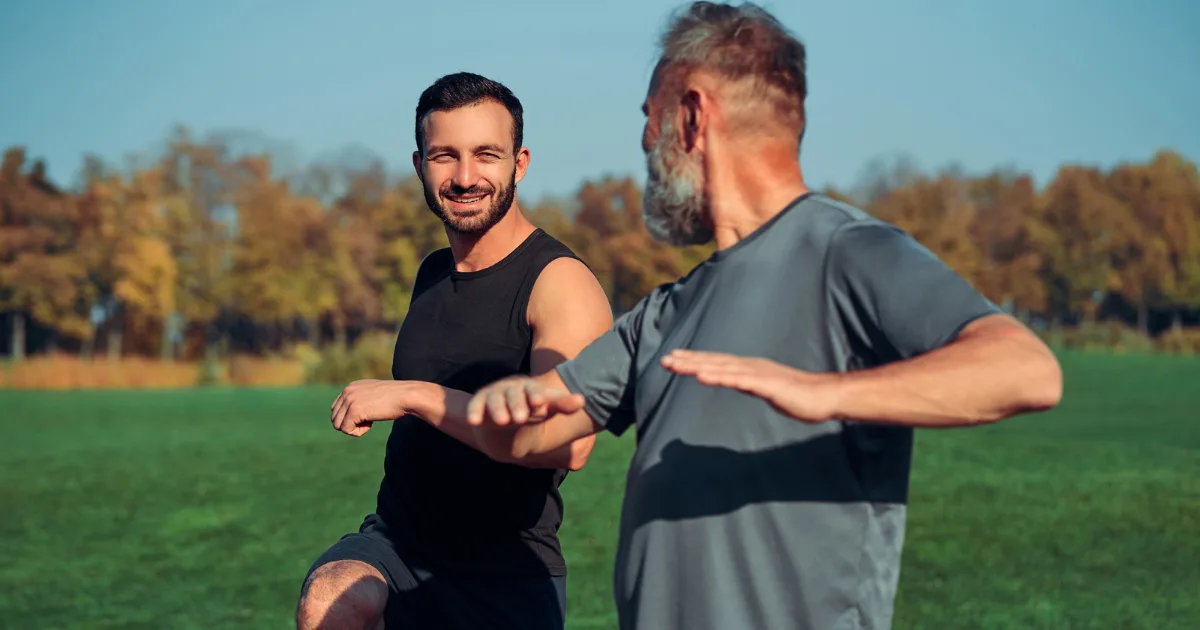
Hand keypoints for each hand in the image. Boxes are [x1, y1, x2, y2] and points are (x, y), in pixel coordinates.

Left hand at [330, 379, 411, 436]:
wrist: (407, 396)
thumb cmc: (396, 398)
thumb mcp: (374, 395)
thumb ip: (361, 400)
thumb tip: (353, 415)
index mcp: (351, 387)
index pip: (336, 408)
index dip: (349, 418)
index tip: (366, 415)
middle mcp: (347, 391)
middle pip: (335, 418)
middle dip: (350, 424)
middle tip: (368, 421)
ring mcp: (350, 400)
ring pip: (338, 425)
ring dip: (353, 428)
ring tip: (369, 423)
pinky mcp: (354, 411)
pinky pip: (347, 430)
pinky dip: (359, 432)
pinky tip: (371, 424)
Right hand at [466, 377, 585, 427]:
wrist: (510, 414)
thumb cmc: (533, 408)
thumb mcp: (549, 407)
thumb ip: (563, 404)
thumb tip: (582, 401)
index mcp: (530, 388)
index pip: (534, 391)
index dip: (537, 396)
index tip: (541, 403)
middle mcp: (511, 389)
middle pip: (514, 396)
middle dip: (517, 406)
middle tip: (521, 418)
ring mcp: (494, 396)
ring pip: (495, 402)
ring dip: (498, 410)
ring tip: (503, 421)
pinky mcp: (479, 404)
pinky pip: (475, 407)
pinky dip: (473, 413)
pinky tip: (473, 421)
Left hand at [661, 350, 841, 422]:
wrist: (823, 397)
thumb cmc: (798, 396)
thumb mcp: (766, 390)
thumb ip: (749, 385)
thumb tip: (735, 383)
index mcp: (750, 368)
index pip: (717, 362)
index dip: (695, 360)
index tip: (674, 359)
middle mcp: (750, 366)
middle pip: (714, 361)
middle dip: (688, 360)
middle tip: (664, 359)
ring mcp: (756, 374)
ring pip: (720, 368)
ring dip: (697, 366)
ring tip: (676, 365)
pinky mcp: (764, 384)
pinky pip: (736, 380)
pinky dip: (717, 377)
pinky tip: (701, 376)